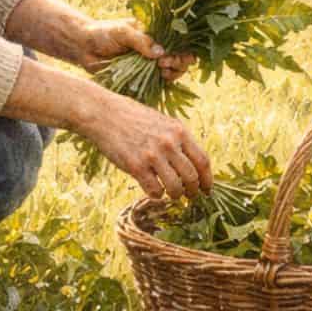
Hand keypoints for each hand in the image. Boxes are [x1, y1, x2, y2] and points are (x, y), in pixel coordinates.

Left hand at [73, 17, 196, 85]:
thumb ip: (141, 41)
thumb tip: (161, 53)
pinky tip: (157, 81)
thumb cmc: (102, 34)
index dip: (182, 49)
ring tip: (160, 71)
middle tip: (163, 64)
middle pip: (180, 59)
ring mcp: (149, 64)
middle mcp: (155, 49)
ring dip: (171, 74)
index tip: (170, 55)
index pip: (179, 41)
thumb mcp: (123, 32)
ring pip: (172, 72)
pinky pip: (158, 83)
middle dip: (177, 63)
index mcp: (154, 34)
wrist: (83, 47)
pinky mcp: (141, 78)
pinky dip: (161, 84)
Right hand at [79, 89, 213, 200]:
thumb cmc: (133, 118)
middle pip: (191, 177)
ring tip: (172, 194)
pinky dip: (156, 194)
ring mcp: (152, 155)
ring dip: (175, 195)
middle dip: (193, 191)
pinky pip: (154, 190)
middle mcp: (168, 143)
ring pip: (175, 188)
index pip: (202, 161)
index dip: (208, 179)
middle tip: (190, 196)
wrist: (104, 113)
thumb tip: (193, 163)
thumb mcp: (162, 122)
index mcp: (178, 131)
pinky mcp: (135, 166)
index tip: (207, 190)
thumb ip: (177, 139)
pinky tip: (153, 189)